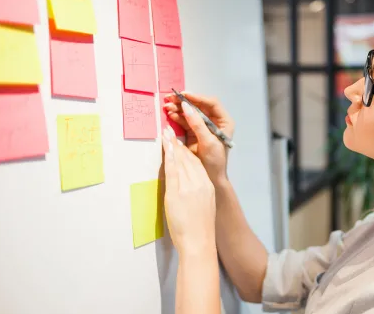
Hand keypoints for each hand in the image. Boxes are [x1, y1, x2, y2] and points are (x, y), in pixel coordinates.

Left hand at [162, 125, 215, 253]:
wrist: (199, 243)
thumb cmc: (200, 230)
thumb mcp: (204, 207)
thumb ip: (196, 194)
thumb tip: (186, 189)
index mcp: (208, 187)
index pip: (197, 163)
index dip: (188, 151)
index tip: (181, 141)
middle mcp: (200, 183)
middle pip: (189, 158)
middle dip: (179, 143)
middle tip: (171, 130)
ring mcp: (189, 187)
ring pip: (181, 160)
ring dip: (172, 145)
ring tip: (166, 133)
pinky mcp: (178, 192)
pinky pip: (173, 169)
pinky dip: (169, 156)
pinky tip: (165, 146)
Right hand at [164, 92, 234, 182]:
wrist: (212, 177)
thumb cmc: (215, 160)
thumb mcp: (208, 142)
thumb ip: (197, 124)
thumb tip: (186, 107)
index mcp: (224, 122)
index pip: (212, 104)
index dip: (198, 98)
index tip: (184, 95)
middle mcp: (214, 121)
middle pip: (199, 106)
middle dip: (185, 102)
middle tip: (170, 98)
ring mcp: (203, 126)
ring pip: (190, 112)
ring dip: (179, 108)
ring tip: (167, 107)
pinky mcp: (194, 132)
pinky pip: (185, 121)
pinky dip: (177, 117)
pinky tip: (170, 115)